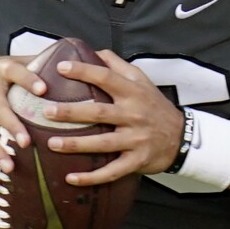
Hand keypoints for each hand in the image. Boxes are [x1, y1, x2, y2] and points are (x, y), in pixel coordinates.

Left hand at [39, 50, 184, 186]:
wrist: (182, 137)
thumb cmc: (155, 106)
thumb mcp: (142, 80)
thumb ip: (118, 66)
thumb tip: (95, 51)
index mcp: (133, 93)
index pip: (106, 77)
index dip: (84, 71)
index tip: (61, 67)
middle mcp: (134, 114)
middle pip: (99, 112)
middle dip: (72, 112)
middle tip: (47, 111)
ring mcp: (136, 139)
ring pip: (103, 143)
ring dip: (76, 144)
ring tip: (51, 143)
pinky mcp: (137, 161)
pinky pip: (112, 171)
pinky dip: (91, 177)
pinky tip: (71, 178)